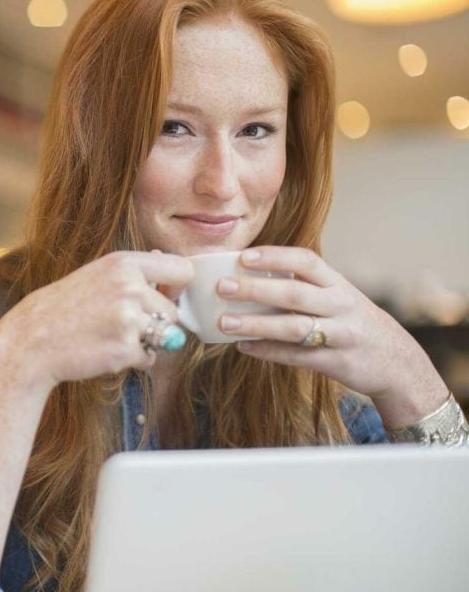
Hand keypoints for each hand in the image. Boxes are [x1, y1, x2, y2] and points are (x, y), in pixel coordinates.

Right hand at [0, 251, 193, 393]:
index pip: (181, 270)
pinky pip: (150, 359)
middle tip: (122, 326)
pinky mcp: (125, 349)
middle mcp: (130, 288)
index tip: (165, 297)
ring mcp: (128, 319)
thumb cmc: (62, 309)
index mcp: (124, 264)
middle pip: (173, 311)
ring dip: (146, 342)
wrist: (31, 341)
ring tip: (113, 338)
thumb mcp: (95, 274)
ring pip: (165, 336)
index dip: (177, 288)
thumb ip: (132, 272)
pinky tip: (106, 351)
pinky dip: (133, 361)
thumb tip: (169, 264)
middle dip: (155, 323)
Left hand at [216, 246, 447, 424]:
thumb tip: (250, 279)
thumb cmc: (355, 324)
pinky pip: (296, 356)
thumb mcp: (339, 298)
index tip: (243, 257)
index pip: (307, 261)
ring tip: (224, 323)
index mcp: (339, 285)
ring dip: (256, 324)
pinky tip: (243, 347)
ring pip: (294, 327)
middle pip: (295, 293)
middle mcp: (342, 306)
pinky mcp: (336, 362)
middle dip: (256, 289)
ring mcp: (341, 335)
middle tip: (222, 287)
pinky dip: (268, 352)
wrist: (399, 363)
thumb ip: (306, 288)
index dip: (275, 256)